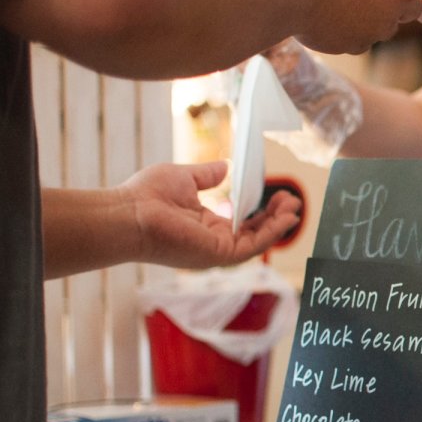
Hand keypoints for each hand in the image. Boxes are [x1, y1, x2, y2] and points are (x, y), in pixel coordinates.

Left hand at [119, 161, 300, 268]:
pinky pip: (254, 246)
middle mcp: (214, 241)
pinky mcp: (220, 254)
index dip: (261, 209)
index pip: (241, 222)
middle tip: (291, 200)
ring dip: (278, 224)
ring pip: (258, 240)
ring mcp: (218, 250)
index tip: (275, 193)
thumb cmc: (146, 196)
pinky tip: (285, 217)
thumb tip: (225, 167)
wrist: (128, 213)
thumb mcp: (183, 177)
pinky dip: (272, 233)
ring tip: (293, 206)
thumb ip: (206, 175)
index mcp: (206, 226)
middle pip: (255, 232)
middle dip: (275, 217)